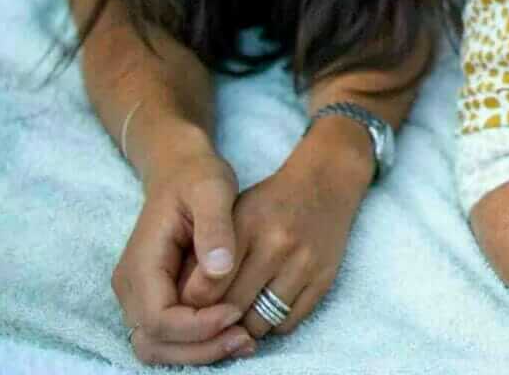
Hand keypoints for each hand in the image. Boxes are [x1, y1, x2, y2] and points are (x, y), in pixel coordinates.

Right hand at [114, 144, 252, 366]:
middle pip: (154, 343)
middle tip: (245, 339)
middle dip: (200, 349)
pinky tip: (234, 331)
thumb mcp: (212, 190)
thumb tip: (219, 268)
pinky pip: (170, 337)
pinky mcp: (156, 300)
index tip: (237, 312)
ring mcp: (140, 297)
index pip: (159, 318)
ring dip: (200, 351)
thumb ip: (215, 227)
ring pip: (159, 347)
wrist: (180, 172)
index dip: (198, 326)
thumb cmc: (197, 179)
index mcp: (141, 262)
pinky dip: (199, 343)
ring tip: (243, 340)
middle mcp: (131, 287)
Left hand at [179, 124, 370, 341]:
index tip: (193, 304)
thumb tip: (183, 299)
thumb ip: (206, 251)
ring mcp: (303, 265)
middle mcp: (276, 246)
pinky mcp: (324, 279)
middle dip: (217, 317)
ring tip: (239, 313)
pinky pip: (288, 322)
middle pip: (232, 308)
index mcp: (246, 226)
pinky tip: (265, 308)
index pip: (207, 288)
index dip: (194, 303)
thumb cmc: (270, 201)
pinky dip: (272, 324)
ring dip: (245, 325)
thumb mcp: (232, 212)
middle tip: (213, 315)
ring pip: (260, 322)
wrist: (325, 181)